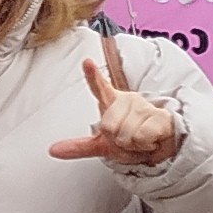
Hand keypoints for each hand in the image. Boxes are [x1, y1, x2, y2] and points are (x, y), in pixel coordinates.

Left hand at [47, 36, 183, 168]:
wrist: (160, 150)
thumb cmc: (131, 141)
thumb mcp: (103, 145)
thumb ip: (79, 147)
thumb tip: (53, 150)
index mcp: (111, 102)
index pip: (99, 87)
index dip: (92, 75)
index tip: (86, 62)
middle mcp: (128, 100)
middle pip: (108, 127)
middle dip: (117, 141)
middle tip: (128, 139)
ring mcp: (144, 106)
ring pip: (125, 134)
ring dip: (133, 145)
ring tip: (141, 140)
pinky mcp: (160, 116)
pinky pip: (142, 136)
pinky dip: (145, 145)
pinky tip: (152, 140)